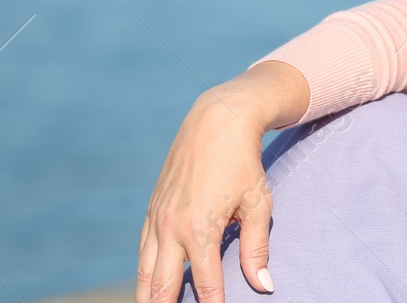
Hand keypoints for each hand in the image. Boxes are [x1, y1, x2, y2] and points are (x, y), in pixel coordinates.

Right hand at [137, 63, 306, 302]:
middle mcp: (171, 228)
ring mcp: (157, 218)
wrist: (217, 121)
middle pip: (162, 288)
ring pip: (145, 273)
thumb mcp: (258, 205)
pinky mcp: (151, 209)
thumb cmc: (244, 163)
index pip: (206, 285)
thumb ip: (257, 249)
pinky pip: (143, 251)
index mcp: (200, 230)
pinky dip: (144, 273)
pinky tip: (148, 287)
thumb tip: (263, 286)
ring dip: (148, 298)